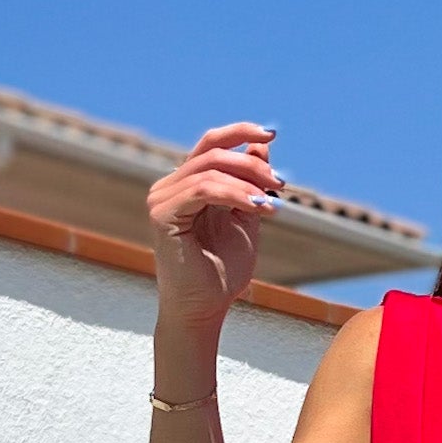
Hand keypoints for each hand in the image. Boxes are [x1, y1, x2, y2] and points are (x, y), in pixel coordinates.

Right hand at [148, 122, 279, 331]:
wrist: (205, 309)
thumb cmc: (222, 272)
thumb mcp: (246, 217)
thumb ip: (250, 183)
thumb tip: (261, 144)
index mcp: (187, 185)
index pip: (211, 145)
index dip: (240, 133)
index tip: (272, 134)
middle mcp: (169, 187)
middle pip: (213, 154)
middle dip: (252, 165)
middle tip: (280, 184)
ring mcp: (161, 199)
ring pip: (209, 171)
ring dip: (247, 183)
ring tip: (271, 204)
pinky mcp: (161, 214)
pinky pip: (201, 189)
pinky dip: (232, 194)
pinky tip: (256, 207)